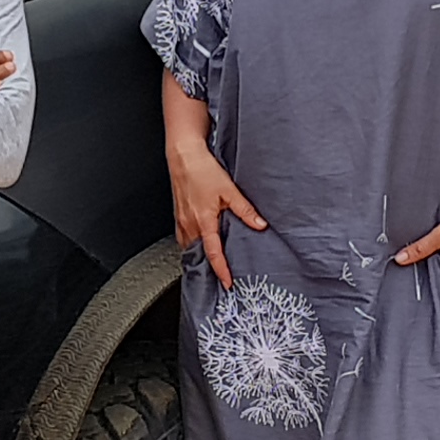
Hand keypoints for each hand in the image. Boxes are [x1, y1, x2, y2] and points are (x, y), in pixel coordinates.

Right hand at [168, 139, 264, 287]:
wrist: (183, 156)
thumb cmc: (202, 170)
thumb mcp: (229, 190)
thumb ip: (245, 210)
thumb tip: (260, 225)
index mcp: (203, 221)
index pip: (213, 253)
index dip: (221, 270)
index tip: (228, 283)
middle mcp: (189, 224)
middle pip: (200, 254)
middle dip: (209, 268)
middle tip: (220, 279)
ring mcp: (181, 221)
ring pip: (190, 247)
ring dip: (200, 257)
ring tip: (212, 266)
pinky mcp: (178, 216)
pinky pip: (184, 238)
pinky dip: (192, 245)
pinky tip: (200, 244)